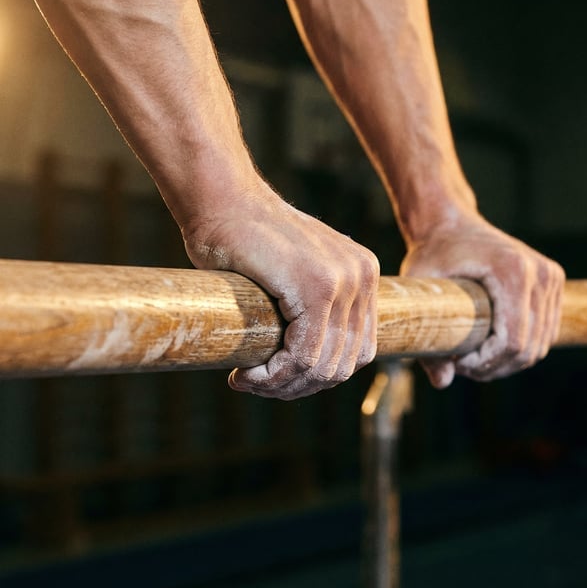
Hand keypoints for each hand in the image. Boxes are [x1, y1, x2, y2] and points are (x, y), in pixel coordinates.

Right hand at [183, 179, 378, 399]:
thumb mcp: (296, 272)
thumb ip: (315, 306)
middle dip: (301, 386)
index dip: (319, 376)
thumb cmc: (245, 239)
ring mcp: (343, 280)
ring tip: (249, 380)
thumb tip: (314, 365)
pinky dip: (274, 376)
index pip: (358, 350)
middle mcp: (363, 275)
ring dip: (284, 386)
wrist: (222, 201)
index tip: (280, 381)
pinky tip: (246, 374)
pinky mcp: (316, 287)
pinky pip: (303, 355)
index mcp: (363, 273)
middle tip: (260, 385)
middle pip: (344, 363)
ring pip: (323, 366)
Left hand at [401, 212, 564, 385]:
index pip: (514, 341)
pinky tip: (489, 343)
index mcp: (513, 272)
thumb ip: (428, 337)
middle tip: (462, 364)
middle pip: (530, 348)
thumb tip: (442, 383)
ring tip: (473, 354)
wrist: (452, 223)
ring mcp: (551, 278)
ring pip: (541, 344)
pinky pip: (544, 331)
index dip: (487, 363)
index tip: (459, 363)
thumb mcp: (422, 291)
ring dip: (508, 360)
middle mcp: (541, 274)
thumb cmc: (433, 253)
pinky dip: (521, 346)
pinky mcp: (552, 282)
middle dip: (496, 366)